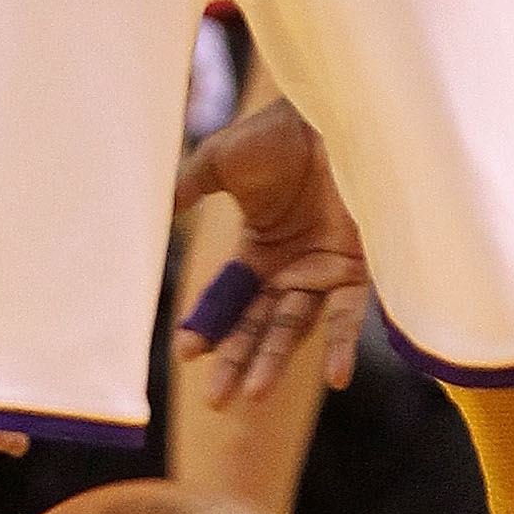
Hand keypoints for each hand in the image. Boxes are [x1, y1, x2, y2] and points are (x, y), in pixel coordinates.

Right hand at [173, 98, 369, 405]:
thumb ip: (188, 187)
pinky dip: (341, 345)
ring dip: (275, 362)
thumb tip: (155, 214)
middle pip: (257, 327)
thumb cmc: (278, 133)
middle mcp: (291, 270)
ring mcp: (325, 272)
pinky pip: (350, 314)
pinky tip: (335, 378)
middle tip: (217, 400)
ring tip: (256, 395)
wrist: (335, 113)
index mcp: (257, 251)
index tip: (187, 353)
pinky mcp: (358, 268)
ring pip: (294, 328)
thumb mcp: (221, 161)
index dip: (208, 328)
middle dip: (236, 363)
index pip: (228, 301)